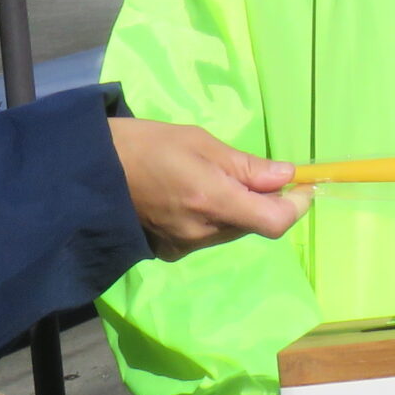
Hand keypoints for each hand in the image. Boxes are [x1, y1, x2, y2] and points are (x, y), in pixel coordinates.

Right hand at [108, 118, 305, 260]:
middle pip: (253, 224)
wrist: (92, 171)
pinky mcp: (171, 252)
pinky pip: (208, 236)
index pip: (274, 222)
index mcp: (213, 201)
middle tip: (251, 172)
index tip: (303, 187)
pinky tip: (190, 196)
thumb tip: (286, 176)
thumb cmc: (147, 144)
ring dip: (237, 209)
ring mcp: (185, 247)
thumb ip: (246, 165)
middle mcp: (203, 232)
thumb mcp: (201, 141)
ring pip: (232, 230)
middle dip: (262, 200)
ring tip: (211, 178)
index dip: (296, 206)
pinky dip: (213, 218)